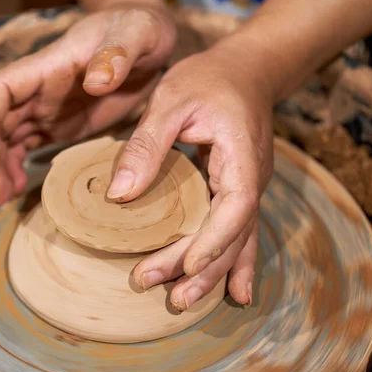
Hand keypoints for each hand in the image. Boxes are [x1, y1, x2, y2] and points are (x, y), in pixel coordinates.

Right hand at [0, 4, 175, 204]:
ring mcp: (46, 110)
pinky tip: (17, 189)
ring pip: (6, 139)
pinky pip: (25, 148)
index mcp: (49, 67)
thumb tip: (94, 83)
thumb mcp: (137, 33)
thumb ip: (116, 55)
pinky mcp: (58, 126)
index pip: (1, 90)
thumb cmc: (139, 29)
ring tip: (0, 198)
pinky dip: (16, 168)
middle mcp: (39, 90)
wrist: (150, 41)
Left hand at [113, 36, 274, 310]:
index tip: (187, 267)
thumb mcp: (172, 100)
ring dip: (214, 273)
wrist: (244, 70)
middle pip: (231, 234)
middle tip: (166, 295)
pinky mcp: (237, 190)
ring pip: (236, 240)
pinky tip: (235, 291)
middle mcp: (251, 179)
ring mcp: (247, 187)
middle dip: (201, 268)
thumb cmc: (209, 79)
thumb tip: (119, 195)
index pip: (235, 207)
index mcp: (240, 156)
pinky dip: (232, 262)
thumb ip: (147, 145)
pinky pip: (238, 232)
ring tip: (185, 302)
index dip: (214, 241)